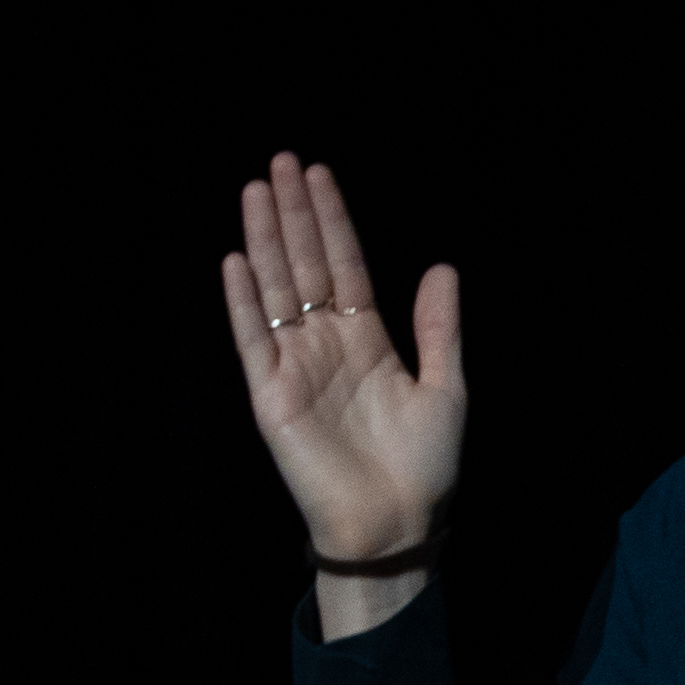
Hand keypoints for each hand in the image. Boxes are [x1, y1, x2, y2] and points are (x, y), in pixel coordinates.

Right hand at [223, 155, 463, 578]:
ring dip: (264, 240)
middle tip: (280, 162)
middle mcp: (325, 344)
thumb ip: (440, 328)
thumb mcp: (447, 387)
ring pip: (275, 289)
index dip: (332, 220)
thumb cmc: (425, 464)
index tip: (318, 175)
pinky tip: (237, 262)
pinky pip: (252, 339)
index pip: (343, 265)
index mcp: (366, 339)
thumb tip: (441, 267)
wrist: (396, 522)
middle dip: (293, 214)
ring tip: (255, 191)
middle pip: (304, 265)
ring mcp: (295, 366)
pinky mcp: (271, 395)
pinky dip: (243, 301)